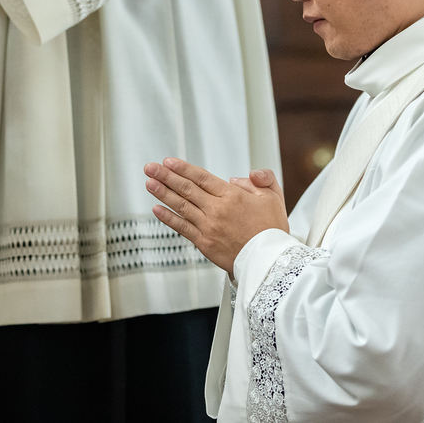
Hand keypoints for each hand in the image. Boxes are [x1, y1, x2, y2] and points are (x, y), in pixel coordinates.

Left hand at [144, 158, 288, 275]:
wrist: (269, 261)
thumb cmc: (272, 231)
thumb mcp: (274, 197)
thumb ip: (261, 179)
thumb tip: (237, 177)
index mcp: (232, 196)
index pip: (202, 178)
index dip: (183, 168)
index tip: (169, 162)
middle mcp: (217, 210)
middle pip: (186, 189)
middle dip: (166, 176)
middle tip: (150, 167)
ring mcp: (208, 227)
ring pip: (181, 206)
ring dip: (163, 193)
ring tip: (149, 182)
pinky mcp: (204, 243)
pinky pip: (182, 228)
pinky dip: (168, 218)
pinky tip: (157, 209)